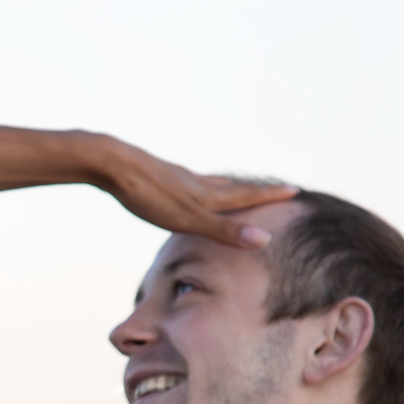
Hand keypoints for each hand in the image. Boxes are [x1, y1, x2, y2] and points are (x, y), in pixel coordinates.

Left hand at [97, 142, 296, 247]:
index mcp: (206, 195)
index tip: (294, 189)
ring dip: (225, 186)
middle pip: (231, 187)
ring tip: (233, 186)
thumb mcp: (188, 219)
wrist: (110, 163)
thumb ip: (224, 231)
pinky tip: (183, 184)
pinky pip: (183, 181)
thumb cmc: (148, 195)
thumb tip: (265, 239)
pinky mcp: (154, 175)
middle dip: (253, 191)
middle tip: (273, 188)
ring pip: (207, 182)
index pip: (246, 195)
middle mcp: (195, 182)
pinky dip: (195, 184)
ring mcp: (174, 177)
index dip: (269, 195)